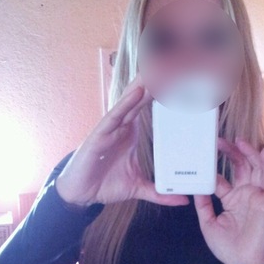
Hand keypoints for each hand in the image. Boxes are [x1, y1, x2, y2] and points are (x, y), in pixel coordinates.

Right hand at [55, 78, 188, 207]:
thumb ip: (160, 192)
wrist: (81, 194)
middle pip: (141, 97)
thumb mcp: (138, 188)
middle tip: (175, 63)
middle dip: (156, 81)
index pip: (150, 107)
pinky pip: (114, 116)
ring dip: (144, 85)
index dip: (164, 92)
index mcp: (131, 132)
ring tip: (160, 68)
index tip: (182, 78)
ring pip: (129, 101)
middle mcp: (122, 125)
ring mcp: (111, 128)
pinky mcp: (99, 135)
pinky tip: (137, 92)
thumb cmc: (105, 183)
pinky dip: (125, 104)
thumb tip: (183, 201)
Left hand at [194, 139, 263, 263]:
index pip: (224, 176)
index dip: (217, 164)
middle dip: (233, 153)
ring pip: (258, 169)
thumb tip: (196, 187)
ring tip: (241, 142)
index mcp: (231, 199)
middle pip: (241, 167)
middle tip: (221, 140)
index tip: (207, 151)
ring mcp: (257, 196)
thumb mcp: (207, 223)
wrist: (240, 262)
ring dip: (251, 154)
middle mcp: (245, 194)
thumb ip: (203, 204)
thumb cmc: (225, 247)